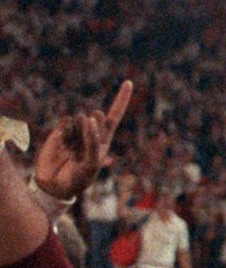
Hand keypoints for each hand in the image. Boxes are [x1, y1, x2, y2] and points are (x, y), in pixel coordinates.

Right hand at [33, 81, 131, 198]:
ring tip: (71, 150)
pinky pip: (66, 121)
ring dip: (76, 134)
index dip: (122, 98)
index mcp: (104, 138)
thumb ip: (92, 141)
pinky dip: (65, 132)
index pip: (115, 115)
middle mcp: (91, 131)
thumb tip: (88, 118)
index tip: (129, 82)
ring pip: (80, 117)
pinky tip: (62, 145)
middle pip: (97, 114)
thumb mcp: (91, 163)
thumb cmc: (78, 177)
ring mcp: (76, 130)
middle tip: (85, 144)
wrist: (55, 185)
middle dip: (93, 126)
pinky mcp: (61, 130)